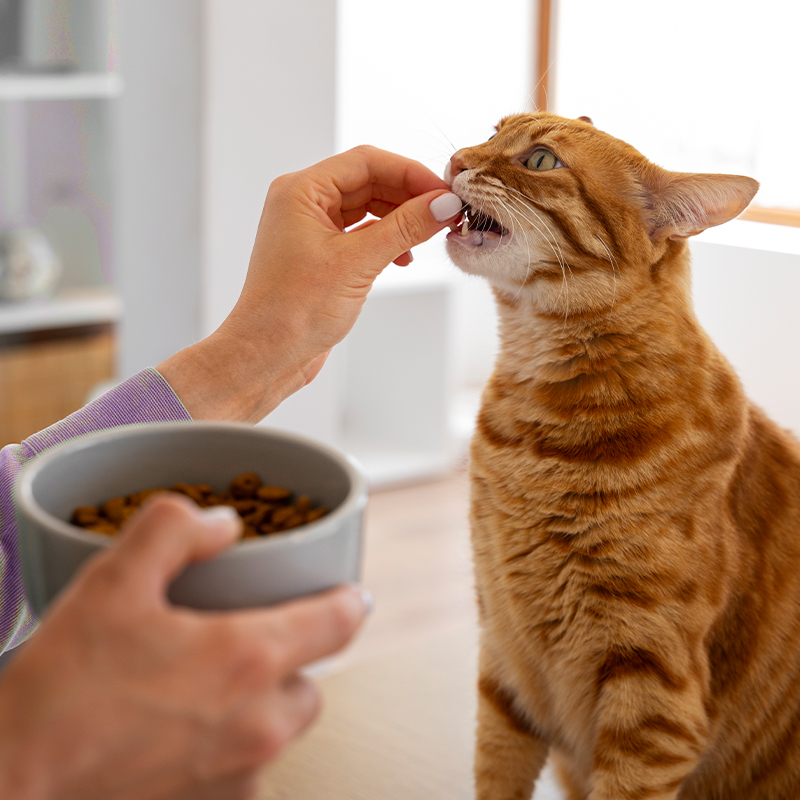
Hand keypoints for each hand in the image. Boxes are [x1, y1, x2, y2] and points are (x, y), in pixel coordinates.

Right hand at [0, 495, 368, 799]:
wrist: (9, 786)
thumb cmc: (61, 689)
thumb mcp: (112, 582)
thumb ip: (175, 532)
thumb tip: (222, 522)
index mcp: (248, 658)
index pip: (339, 622)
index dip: (350, 601)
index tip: (353, 594)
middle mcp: (258, 724)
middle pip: (311, 685)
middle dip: (292, 662)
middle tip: (250, 643)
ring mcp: (237, 778)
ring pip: (278, 732)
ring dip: (259, 709)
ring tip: (207, 691)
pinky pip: (243, 776)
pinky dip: (227, 753)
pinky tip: (181, 736)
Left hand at [157, 146, 462, 422]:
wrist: (266, 356)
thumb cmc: (294, 311)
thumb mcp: (357, 264)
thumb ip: (404, 228)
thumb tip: (444, 204)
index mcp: (301, 191)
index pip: (366, 161)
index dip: (410, 173)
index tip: (445, 192)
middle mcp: (304, 203)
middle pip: (369, 182)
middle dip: (409, 197)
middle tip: (445, 215)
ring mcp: (311, 229)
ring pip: (368, 209)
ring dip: (400, 220)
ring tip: (428, 238)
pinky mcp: (321, 255)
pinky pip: (361, 234)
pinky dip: (386, 241)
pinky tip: (403, 259)